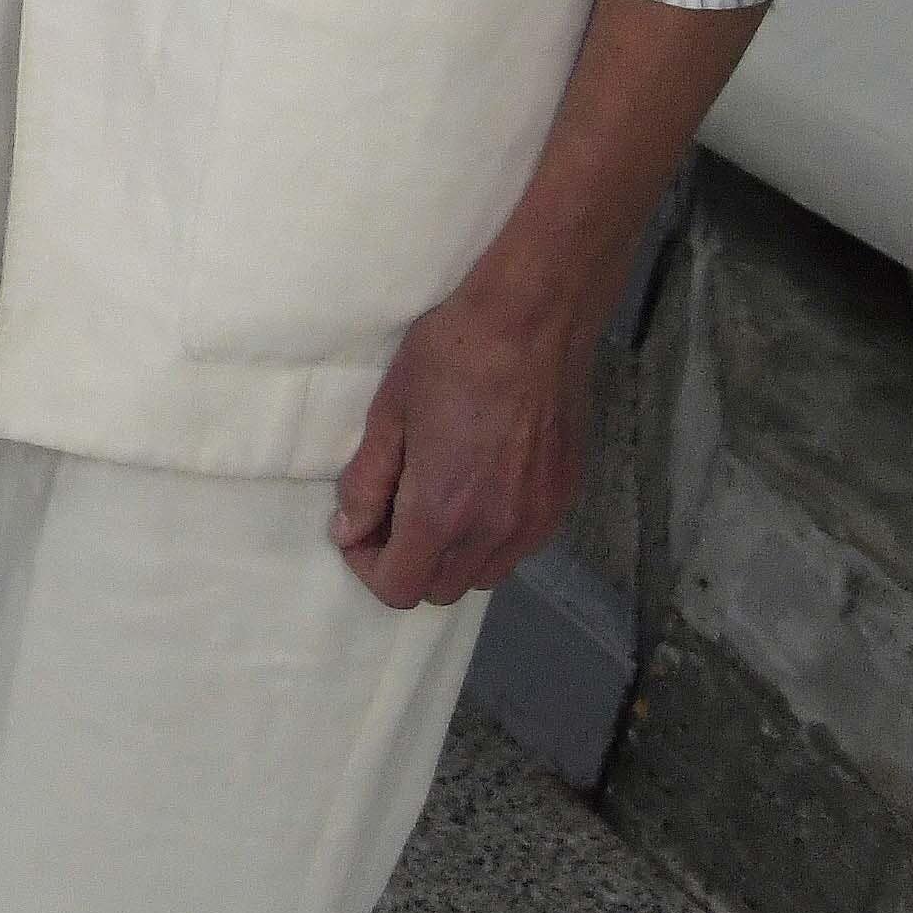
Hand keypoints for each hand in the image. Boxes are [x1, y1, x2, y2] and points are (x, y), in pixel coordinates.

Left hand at [330, 281, 594, 609]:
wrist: (535, 322)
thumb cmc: (452, 356)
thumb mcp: (390, 413)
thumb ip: (367, 482)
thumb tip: (349, 531)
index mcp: (443, 512)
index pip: (399, 588)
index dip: (368, 567)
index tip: (361, 530)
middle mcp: (495, 531)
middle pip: (441, 590)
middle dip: (408, 562)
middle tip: (393, 510)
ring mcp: (537, 520)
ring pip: (484, 574)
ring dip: (452, 554)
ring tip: (439, 497)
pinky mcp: (563, 501)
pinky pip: (519, 546)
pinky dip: (492, 535)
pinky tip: (481, 486)